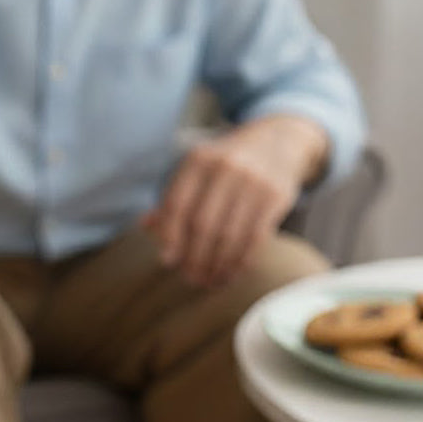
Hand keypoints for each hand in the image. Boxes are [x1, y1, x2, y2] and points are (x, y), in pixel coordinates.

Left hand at [143, 116, 327, 286]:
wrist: (277, 140)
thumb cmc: (227, 163)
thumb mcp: (199, 168)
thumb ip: (174, 196)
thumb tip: (145, 226)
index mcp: (198, 159)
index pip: (177, 204)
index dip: (170, 236)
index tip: (167, 261)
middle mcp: (224, 167)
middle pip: (202, 224)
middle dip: (194, 257)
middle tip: (191, 278)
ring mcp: (253, 181)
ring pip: (229, 235)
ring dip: (217, 265)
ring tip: (209, 281)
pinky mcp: (276, 196)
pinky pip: (256, 238)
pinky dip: (241, 261)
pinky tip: (232, 273)